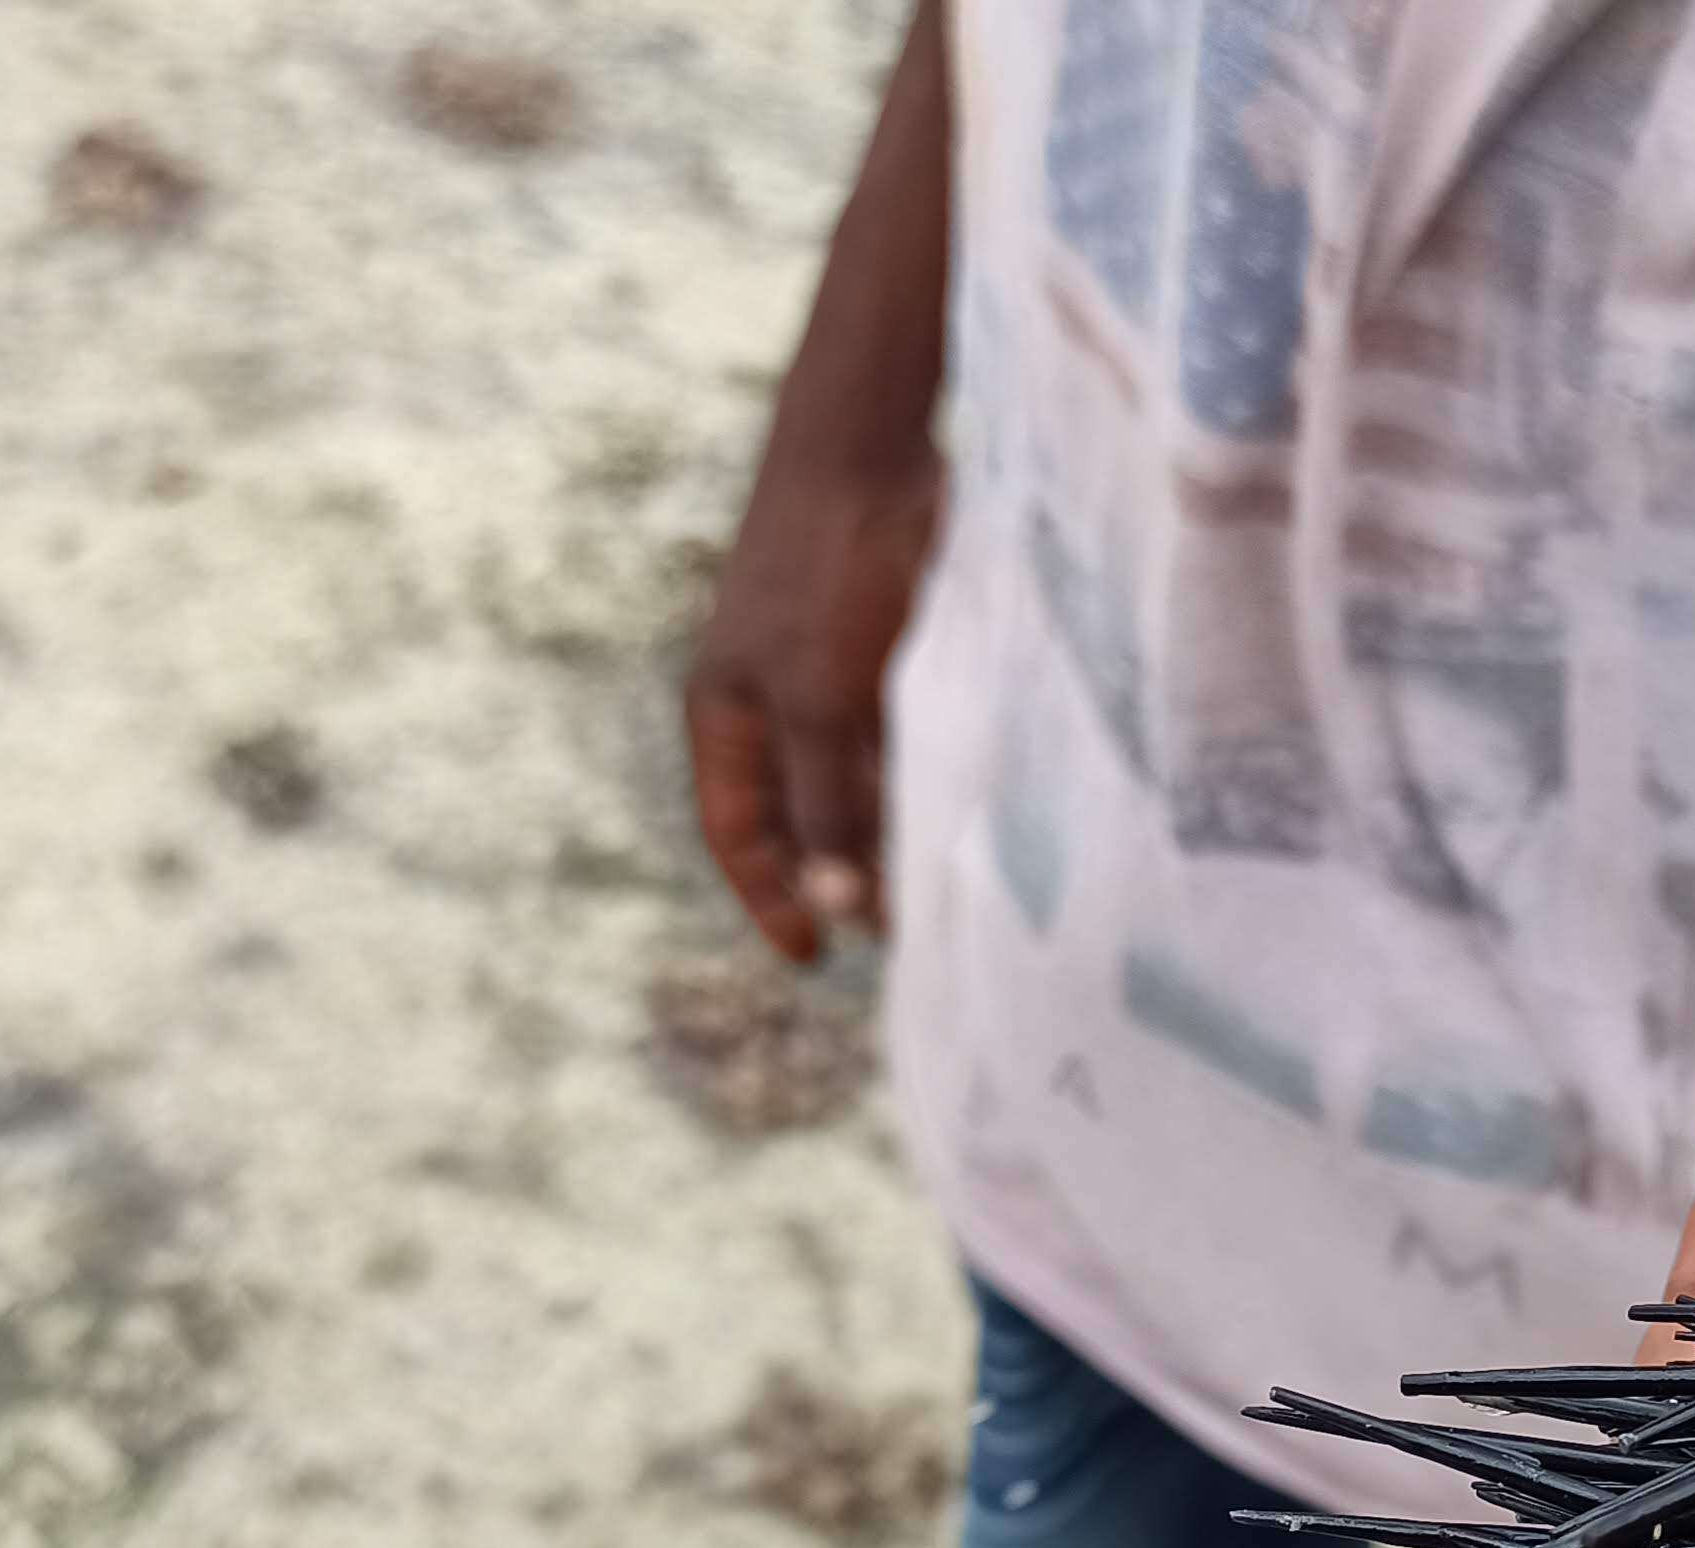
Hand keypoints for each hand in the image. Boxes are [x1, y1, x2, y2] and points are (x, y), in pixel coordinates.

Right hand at [683, 452, 940, 959]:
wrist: (873, 445)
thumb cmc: (826, 570)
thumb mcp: (822, 699)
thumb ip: (829, 802)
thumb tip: (839, 906)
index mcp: (724, 712)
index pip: (736, 830)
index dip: (770, 895)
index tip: (816, 955)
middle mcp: (770, 696)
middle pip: (801, 811)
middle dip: (843, 868)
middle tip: (903, 928)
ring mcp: (826, 665)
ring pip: (858, 774)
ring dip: (893, 825)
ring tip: (945, 880)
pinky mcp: (884, 640)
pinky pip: (900, 730)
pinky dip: (925, 771)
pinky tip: (971, 804)